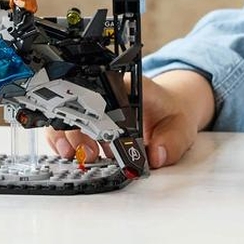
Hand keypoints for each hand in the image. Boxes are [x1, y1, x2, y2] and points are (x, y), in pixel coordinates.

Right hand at [45, 69, 214, 168]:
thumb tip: (157, 155)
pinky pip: (65, 127)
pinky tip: (68, 154)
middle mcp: (108, 93)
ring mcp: (94, 106)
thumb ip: (172, 141)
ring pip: (67, 115)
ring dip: (66, 136)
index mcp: (131, 87)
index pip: (106, 89)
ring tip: (77, 155)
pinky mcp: (87, 120)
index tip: (96, 129)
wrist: (169, 110)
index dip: (96, 108)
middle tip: (91, 153)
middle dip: (79, 130)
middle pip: (79, 103)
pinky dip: (62, 141)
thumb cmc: (171, 114)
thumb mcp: (181, 126)